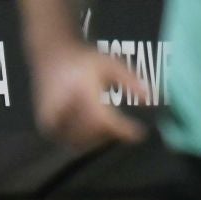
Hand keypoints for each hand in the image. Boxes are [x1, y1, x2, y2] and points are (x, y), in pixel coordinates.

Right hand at [30, 41, 148, 149]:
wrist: (51, 57)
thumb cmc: (84, 60)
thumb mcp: (111, 64)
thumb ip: (131, 80)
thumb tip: (152, 98)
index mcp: (80, 90)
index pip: (103, 120)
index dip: (122, 130)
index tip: (139, 134)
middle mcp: (64, 108)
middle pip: (94, 134)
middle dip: (111, 133)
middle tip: (122, 126)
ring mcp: (53, 121)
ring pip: (83, 142)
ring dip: (99, 138)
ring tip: (106, 124)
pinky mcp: (48, 129)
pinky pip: (71, 142)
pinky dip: (85, 139)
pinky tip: (91, 126)